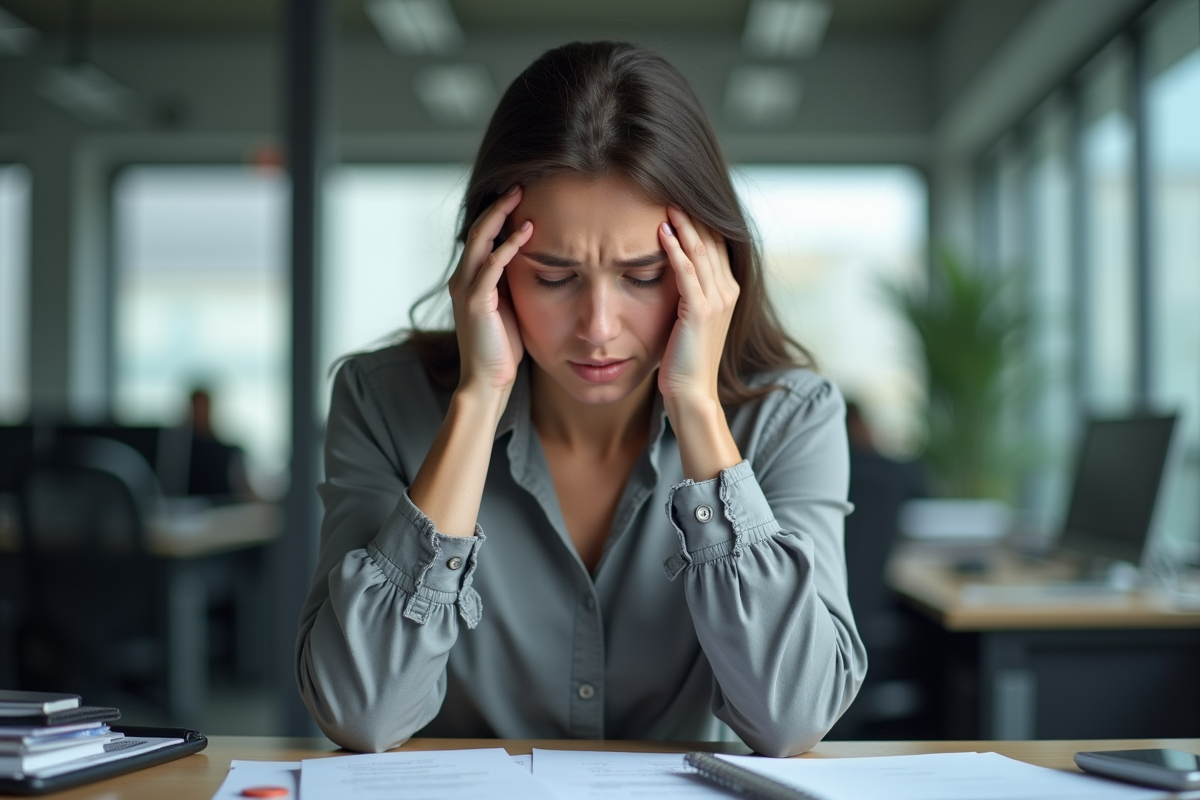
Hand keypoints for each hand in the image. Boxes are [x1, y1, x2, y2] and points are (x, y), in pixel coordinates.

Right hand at [448, 186, 533, 397]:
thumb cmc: (502, 348)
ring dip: (500, 216)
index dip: (497, 214)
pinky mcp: (475, 302)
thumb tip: (532, 261)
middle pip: (477, 229)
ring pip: (479, 240)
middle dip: (498, 205)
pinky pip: (491, 265)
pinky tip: (526, 232)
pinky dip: (508, 246)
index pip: (481, 236)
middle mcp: (462, 279)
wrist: (488, 381)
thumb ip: (511, 283)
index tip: (519, 195)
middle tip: (519, 184)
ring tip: (520, 195)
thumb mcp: (509, 307)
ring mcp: (466, 289)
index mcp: (470, 279)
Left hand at [657, 206, 739, 408]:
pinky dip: (674, 248)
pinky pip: (686, 271)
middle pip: (712, 240)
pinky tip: (661, 231)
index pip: (717, 244)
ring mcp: (717, 301)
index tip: (680, 198)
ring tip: (665, 201)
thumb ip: (688, 291)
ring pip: (701, 251)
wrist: (692, 392)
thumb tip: (669, 266)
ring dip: (683, 224)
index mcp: (729, 291)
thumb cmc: (684, 358)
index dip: (701, 220)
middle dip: (693, 214)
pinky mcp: (700, 311)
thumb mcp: (690, 317)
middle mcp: (728, 291)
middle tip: (671, 189)